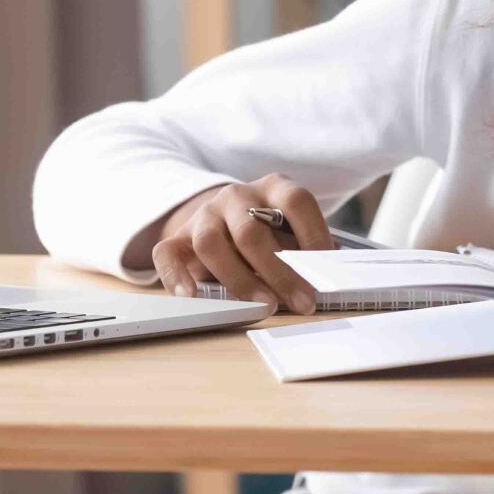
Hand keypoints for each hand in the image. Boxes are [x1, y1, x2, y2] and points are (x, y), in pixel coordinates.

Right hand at [151, 174, 333, 313]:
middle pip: (252, 231)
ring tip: (265, 305)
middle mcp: (236, 196)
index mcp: (272, 187)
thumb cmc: (268, 231)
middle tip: (302, 301)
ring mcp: (204, 214)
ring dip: (239, 278)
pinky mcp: (177, 237)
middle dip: (280, 271)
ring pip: (211, 242)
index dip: (314, 233)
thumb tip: (322, 276)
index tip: (326, 267)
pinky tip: (191, 295)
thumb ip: (301, 248)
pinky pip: (167, 253)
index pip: (296, 201)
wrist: (222, 220)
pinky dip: (175, 275)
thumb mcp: (289, 230)